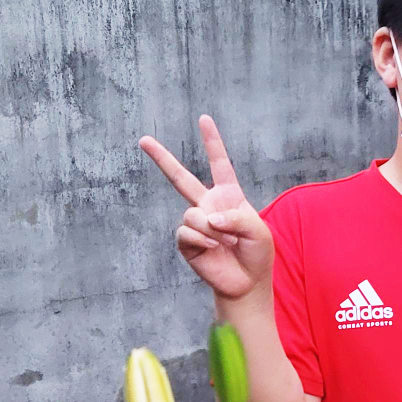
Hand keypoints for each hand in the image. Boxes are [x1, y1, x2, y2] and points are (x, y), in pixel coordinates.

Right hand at [140, 115, 273, 301]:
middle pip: (181, 177)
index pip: (219, 164)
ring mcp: (195, 223)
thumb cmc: (256, 254)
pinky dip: (203, 240)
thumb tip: (207, 218)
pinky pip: (186, 232)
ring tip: (225, 242)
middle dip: (162, 158)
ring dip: (211, 229)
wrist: (246, 283)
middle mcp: (208, 205)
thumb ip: (236, 218)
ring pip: (192, 214)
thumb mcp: (258, 231)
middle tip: (143, 139)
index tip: (203, 119)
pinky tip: (213, 249)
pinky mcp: (186, 242)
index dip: (212, 142)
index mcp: (228, 196)